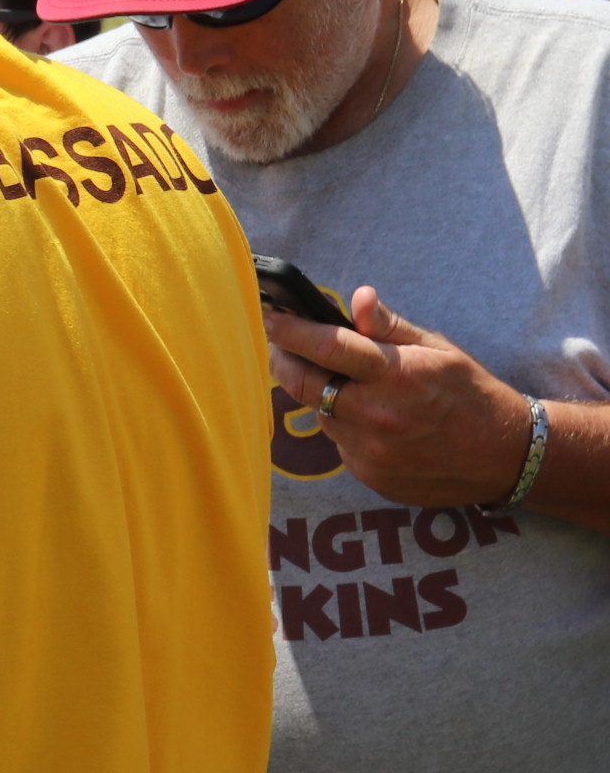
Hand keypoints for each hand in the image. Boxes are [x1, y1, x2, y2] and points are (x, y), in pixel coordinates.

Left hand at [266, 287, 534, 507]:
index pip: (325, 347)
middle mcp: (378, 415)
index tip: (268, 318)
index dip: (289, 331)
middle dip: (284, 362)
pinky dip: (345, 427)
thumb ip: (390, 327)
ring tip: (347, 385)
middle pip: (305, 385)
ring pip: (321, 415)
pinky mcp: (369, 475)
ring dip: (322, 397)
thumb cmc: (470, 393)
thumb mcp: (438, 350)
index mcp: (395, 375)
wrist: (504, 455)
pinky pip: (340, 444)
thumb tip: (358, 297)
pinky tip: (372, 421)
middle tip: (279, 347)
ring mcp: (371, 451)